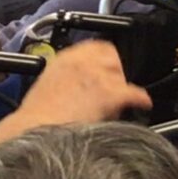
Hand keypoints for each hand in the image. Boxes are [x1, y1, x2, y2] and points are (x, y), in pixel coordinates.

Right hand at [17, 40, 149, 125]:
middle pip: (113, 59)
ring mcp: (98, 76)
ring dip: (121, 89)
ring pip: (122, 77)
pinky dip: (141, 99)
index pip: (96, 47)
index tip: (108, 68)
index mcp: (65, 58)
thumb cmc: (37, 118)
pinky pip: (135, 93)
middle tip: (113, 89)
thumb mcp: (47, 86)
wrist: (35, 131)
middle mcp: (83, 61)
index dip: (106, 60)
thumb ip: (66, 78)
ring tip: (116, 104)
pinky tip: (142, 103)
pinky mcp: (110, 93)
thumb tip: (79, 84)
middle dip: (115, 73)